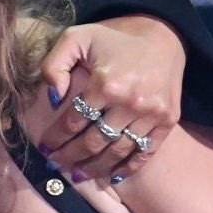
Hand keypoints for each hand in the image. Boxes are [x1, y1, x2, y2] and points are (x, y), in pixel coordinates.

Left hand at [26, 16, 185, 184]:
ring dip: (94, 168)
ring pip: (116, 152)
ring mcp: (151, 113)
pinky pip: (145, 152)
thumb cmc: (114, 39)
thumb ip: (55, 64)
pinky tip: (113, 176)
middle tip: (56, 166)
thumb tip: (53, 98)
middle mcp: (129, 101)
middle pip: (93, 142)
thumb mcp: (77, 38)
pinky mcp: (167, 120)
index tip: (45, 148)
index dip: (56, 138)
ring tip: (78, 175)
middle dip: (70, 157)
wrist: (163, 36)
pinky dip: (129, 168)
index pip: (73, 122)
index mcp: (105, 83)